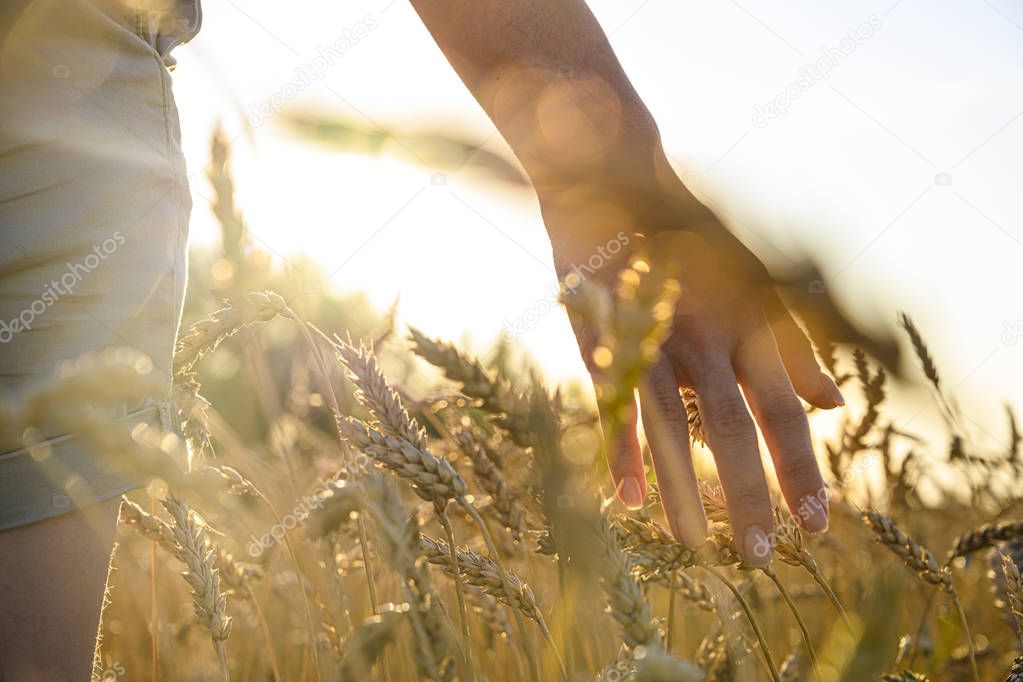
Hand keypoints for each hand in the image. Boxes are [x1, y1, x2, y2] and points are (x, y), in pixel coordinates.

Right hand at [546, 182, 843, 565]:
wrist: (614, 176)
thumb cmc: (689, 234)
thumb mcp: (755, 280)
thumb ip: (792, 343)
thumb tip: (833, 404)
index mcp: (748, 320)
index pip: (785, 409)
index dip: (802, 467)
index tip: (819, 524)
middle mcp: (707, 332)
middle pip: (734, 427)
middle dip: (750, 493)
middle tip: (763, 556)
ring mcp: (652, 334)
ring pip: (674, 425)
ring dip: (686, 489)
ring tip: (698, 547)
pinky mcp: (602, 334)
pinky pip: (614, 403)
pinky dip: (621, 451)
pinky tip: (628, 499)